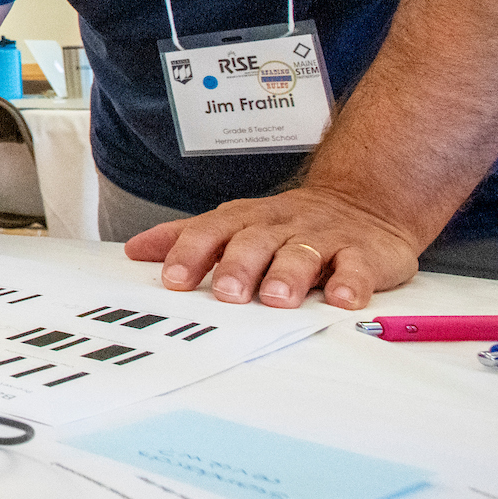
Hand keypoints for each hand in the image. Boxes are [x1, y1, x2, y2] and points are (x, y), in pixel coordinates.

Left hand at [121, 187, 426, 308]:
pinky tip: (342, 297)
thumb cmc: (284, 224)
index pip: (211, 232)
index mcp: (245, 220)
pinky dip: (351, 282)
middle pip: (255, 242)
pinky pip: (356, 266)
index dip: (191, 253)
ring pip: (302, 253)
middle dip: (239, 267)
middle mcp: (279, 226)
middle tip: (228, 293)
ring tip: (278, 297)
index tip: (173, 278)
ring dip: (289, 275)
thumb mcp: (233, 224)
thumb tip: (135, 250)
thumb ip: (187, 238)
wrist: (361, 201)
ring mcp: (321, 238)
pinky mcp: (362, 253)